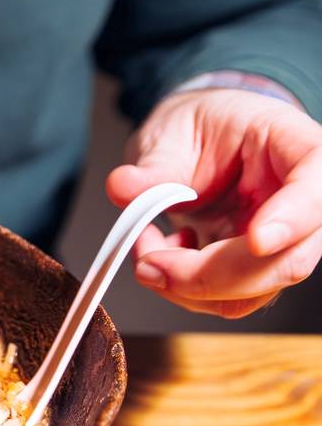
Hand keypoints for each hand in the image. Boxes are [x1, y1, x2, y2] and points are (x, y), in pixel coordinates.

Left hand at [106, 89, 321, 317]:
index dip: (292, 218)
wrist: (194, 142)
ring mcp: (279, 243)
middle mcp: (301, 204)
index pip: (317, 187)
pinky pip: (223, 299)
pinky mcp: (250, 270)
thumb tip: (124, 187)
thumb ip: (154, 163)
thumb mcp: (174, 129)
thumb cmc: (200, 126)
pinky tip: (163, 252)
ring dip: (185, 287)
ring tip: (146, 249)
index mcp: (298, 149)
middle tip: (150, 263)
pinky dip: (180, 289)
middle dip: (211, 275)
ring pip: (253, 292)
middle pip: (287, 261)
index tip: (258, 240)